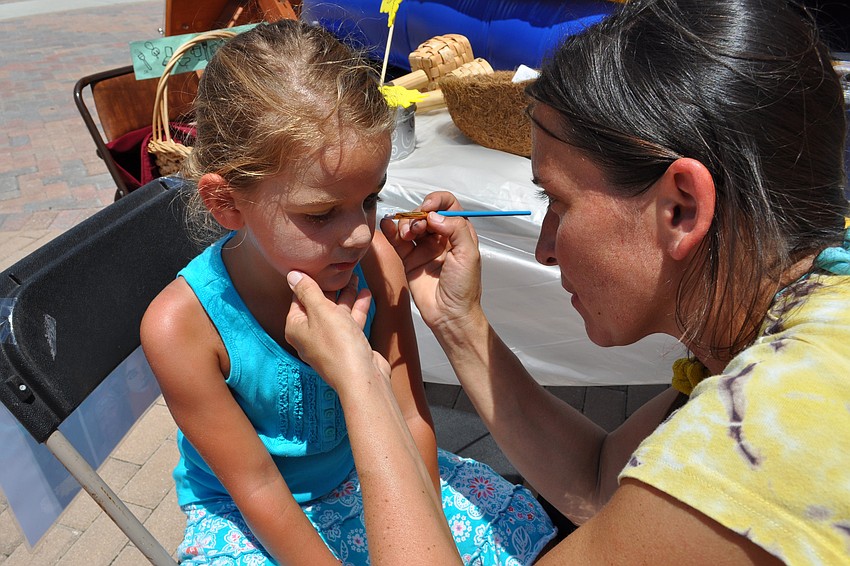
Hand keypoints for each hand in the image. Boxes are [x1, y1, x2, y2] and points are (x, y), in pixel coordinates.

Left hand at [285, 271, 390, 391]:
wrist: (362, 377)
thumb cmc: (338, 345)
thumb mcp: (321, 311)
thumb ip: (308, 290)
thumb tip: (292, 274)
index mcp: (296, 327)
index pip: (299, 297)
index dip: (310, 280)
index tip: (319, 264)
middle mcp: (310, 335)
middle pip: (318, 304)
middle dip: (331, 286)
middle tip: (340, 268)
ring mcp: (330, 341)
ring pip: (336, 312)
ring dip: (346, 295)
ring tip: (355, 276)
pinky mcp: (347, 345)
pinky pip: (350, 322)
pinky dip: (357, 308)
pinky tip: (365, 294)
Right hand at [380, 191, 484, 333]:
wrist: (450, 314)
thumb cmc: (464, 288)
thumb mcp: (469, 254)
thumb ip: (456, 229)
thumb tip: (434, 216)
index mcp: (459, 233)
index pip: (448, 205)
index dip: (437, 201)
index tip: (428, 207)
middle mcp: (441, 238)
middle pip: (425, 213)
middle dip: (417, 214)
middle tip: (417, 226)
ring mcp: (424, 248)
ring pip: (410, 225)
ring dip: (405, 224)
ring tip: (406, 234)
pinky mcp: (410, 260)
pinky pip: (398, 241)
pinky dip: (391, 231)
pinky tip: (388, 226)